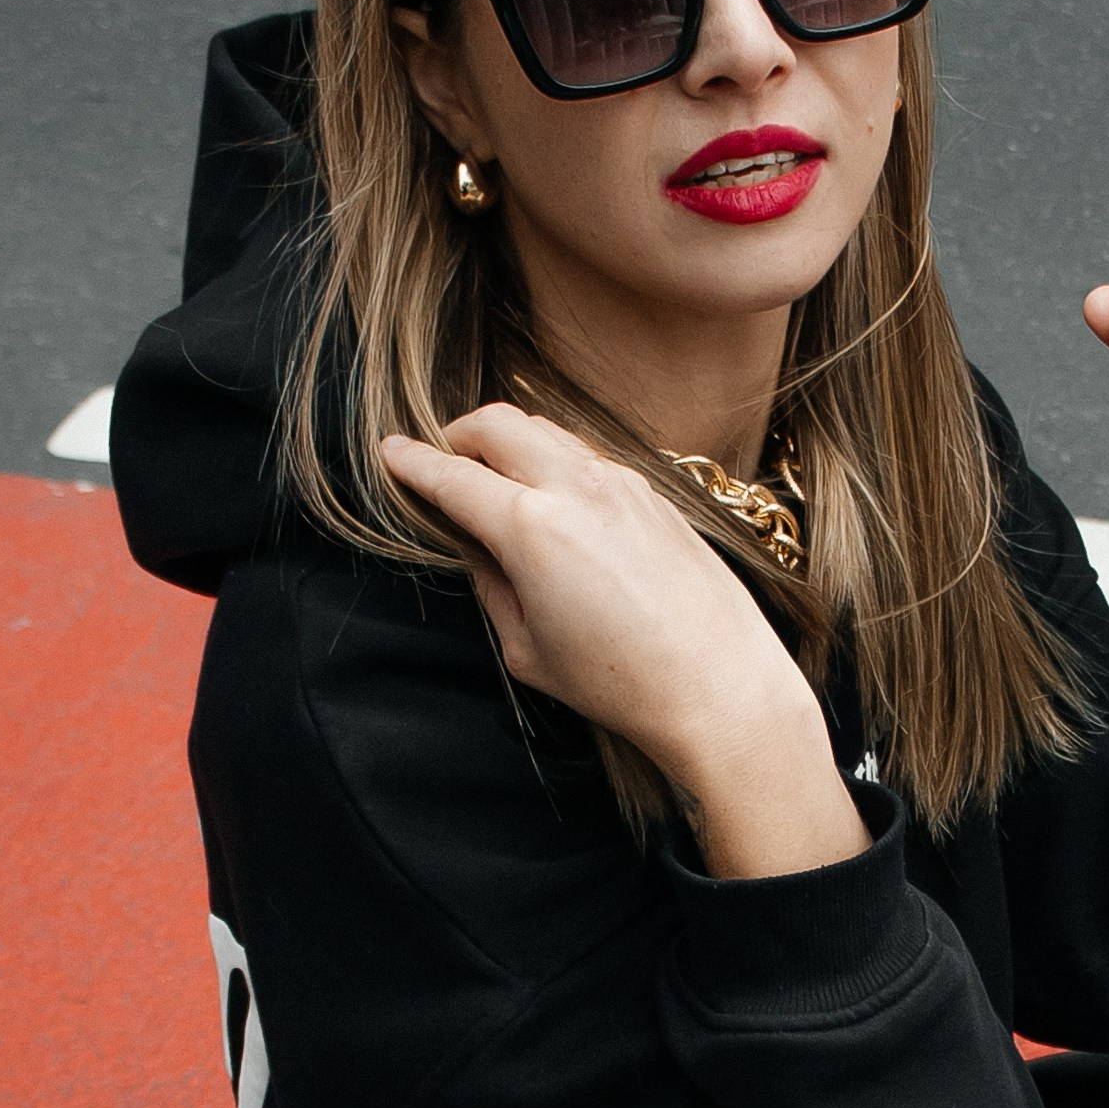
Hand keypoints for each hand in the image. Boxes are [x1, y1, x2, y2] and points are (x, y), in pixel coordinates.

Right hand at [381, 408, 865, 877]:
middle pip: (497, 422)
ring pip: (547, 432)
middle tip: (443, 463)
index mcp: (529, 527)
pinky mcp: (656, 495)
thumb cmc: (621, 682)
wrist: (720, 684)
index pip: (451, 476)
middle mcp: (575, 487)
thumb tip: (481, 548)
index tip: (389, 454)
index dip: (411, 463)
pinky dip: (556, 463)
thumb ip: (493, 584)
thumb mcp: (527, 648)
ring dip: (511, 444)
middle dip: (459, 435)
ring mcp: (622, 483)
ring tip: (499, 481)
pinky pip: (589, 458)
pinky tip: (557, 503)